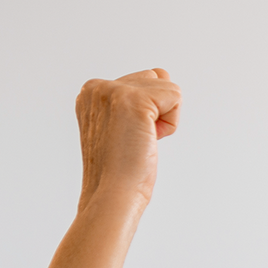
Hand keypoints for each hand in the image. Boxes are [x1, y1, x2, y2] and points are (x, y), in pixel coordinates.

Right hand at [75, 68, 180, 213]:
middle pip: (154, 79)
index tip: (128, 139)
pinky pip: (175, 97)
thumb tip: (162, 72)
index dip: (145, 116)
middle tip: (136, 141)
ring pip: (166, 86)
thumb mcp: (123, 127)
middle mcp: (98, 86)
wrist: (113, 196)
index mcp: (91, 92)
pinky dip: (171, 124)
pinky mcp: (134, 101)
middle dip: (156, 113)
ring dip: (165, 120)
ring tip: (141, 141)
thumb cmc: (120, 172)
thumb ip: (136, 98)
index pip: (140, 83)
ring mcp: (113, 91)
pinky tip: (151, 140)